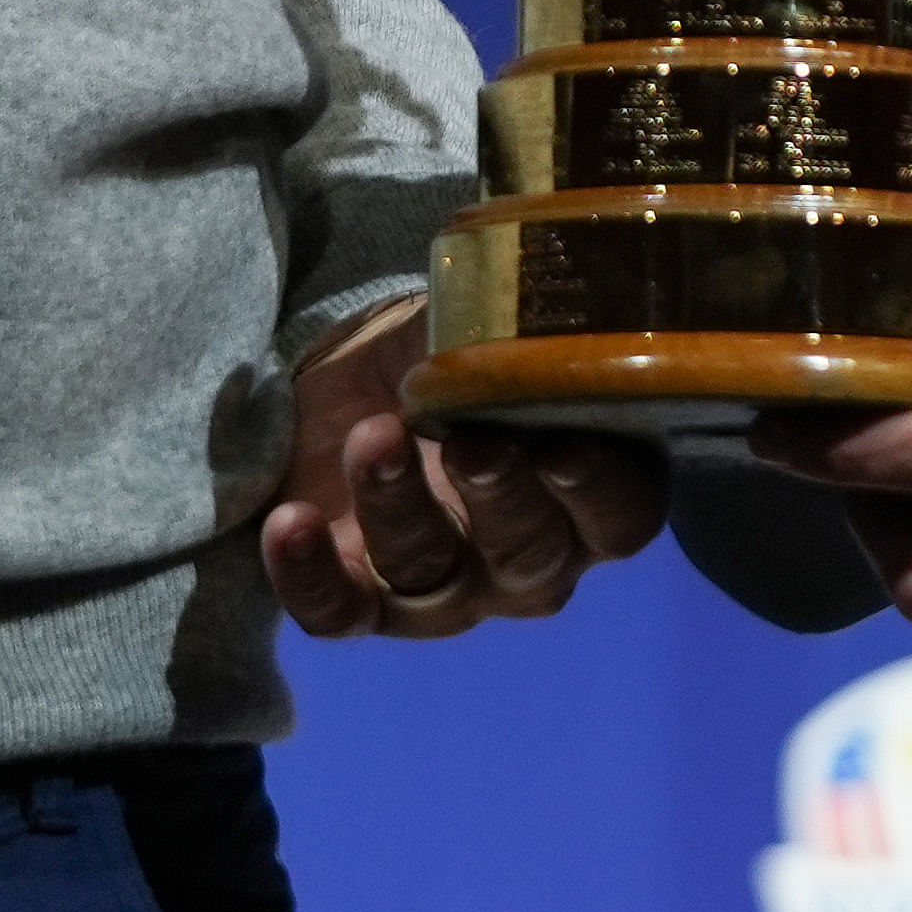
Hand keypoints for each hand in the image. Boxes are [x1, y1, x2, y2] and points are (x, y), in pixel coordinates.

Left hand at [256, 300, 669, 637]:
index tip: (560, 444)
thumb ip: (513, 326)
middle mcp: (524, 560)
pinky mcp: (356, 601)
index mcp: (580, 492)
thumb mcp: (477, 326)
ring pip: (430, 576)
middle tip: (471, 442)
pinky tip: (292, 523)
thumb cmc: (436, 352)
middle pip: (529, 558)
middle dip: (501, 499)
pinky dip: (310, 575)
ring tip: (371, 436)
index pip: (619, 516)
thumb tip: (536, 297)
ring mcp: (440, 591)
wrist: (337, 383)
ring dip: (398, 507)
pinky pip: (339, 614)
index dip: (598, 490)